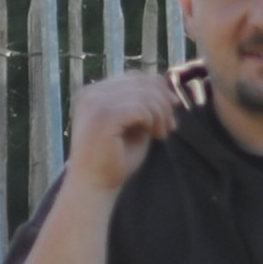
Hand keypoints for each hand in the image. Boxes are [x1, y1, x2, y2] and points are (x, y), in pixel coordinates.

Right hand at [68, 72, 183, 197]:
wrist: (94, 186)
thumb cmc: (115, 159)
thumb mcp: (133, 126)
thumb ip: (144, 105)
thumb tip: (167, 86)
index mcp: (95, 93)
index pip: (135, 78)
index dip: (158, 91)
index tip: (171, 113)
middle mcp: (91, 94)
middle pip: (142, 82)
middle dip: (163, 102)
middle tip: (170, 126)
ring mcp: (95, 104)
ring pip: (144, 94)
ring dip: (161, 114)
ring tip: (161, 133)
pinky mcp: (103, 117)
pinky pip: (141, 108)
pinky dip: (154, 121)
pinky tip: (155, 135)